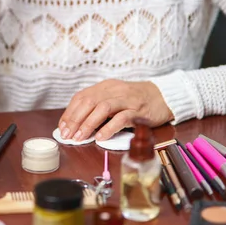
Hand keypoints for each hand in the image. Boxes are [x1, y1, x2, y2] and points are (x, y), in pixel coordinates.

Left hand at [58, 79, 173, 141]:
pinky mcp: (138, 110)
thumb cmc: (136, 100)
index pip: (82, 96)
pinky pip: (121, 118)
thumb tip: (77, 124)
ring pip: (103, 108)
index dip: (70, 112)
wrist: (163, 96)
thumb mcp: (115, 98)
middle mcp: (114, 90)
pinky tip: (100, 137)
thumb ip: (98, 107)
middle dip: (75, 119)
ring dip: (88, 124)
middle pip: (89, 102)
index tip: (62, 127)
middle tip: (67, 135)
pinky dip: (109, 128)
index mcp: (105, 86)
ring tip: (80, 137)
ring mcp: (127, 99)